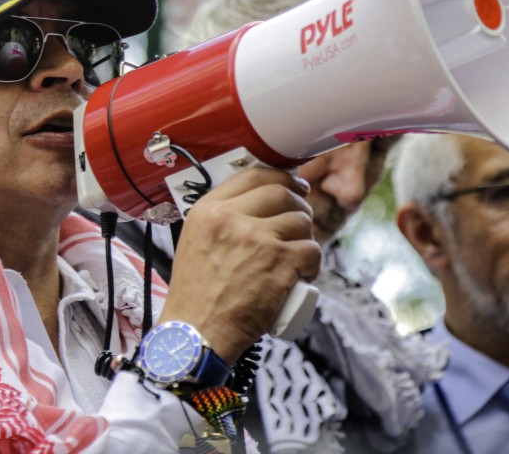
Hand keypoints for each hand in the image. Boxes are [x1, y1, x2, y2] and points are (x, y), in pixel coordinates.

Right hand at [159, 167, 320, 362]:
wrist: (196, 334)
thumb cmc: (197, 295)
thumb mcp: (195, 241)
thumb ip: (221, 219)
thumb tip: (256, 204)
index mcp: (209, 211)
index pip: (255, 175)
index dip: (282, 177)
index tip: (294, 186)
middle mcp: (232, 219)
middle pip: (283, 193)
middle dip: (299, 206)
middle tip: (299, 224)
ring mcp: (258, 239)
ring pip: (302, 221)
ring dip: (306, 238)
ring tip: (296, 257)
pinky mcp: (280, 263)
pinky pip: (312, 250)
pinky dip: (313, 264)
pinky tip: (303, 274)